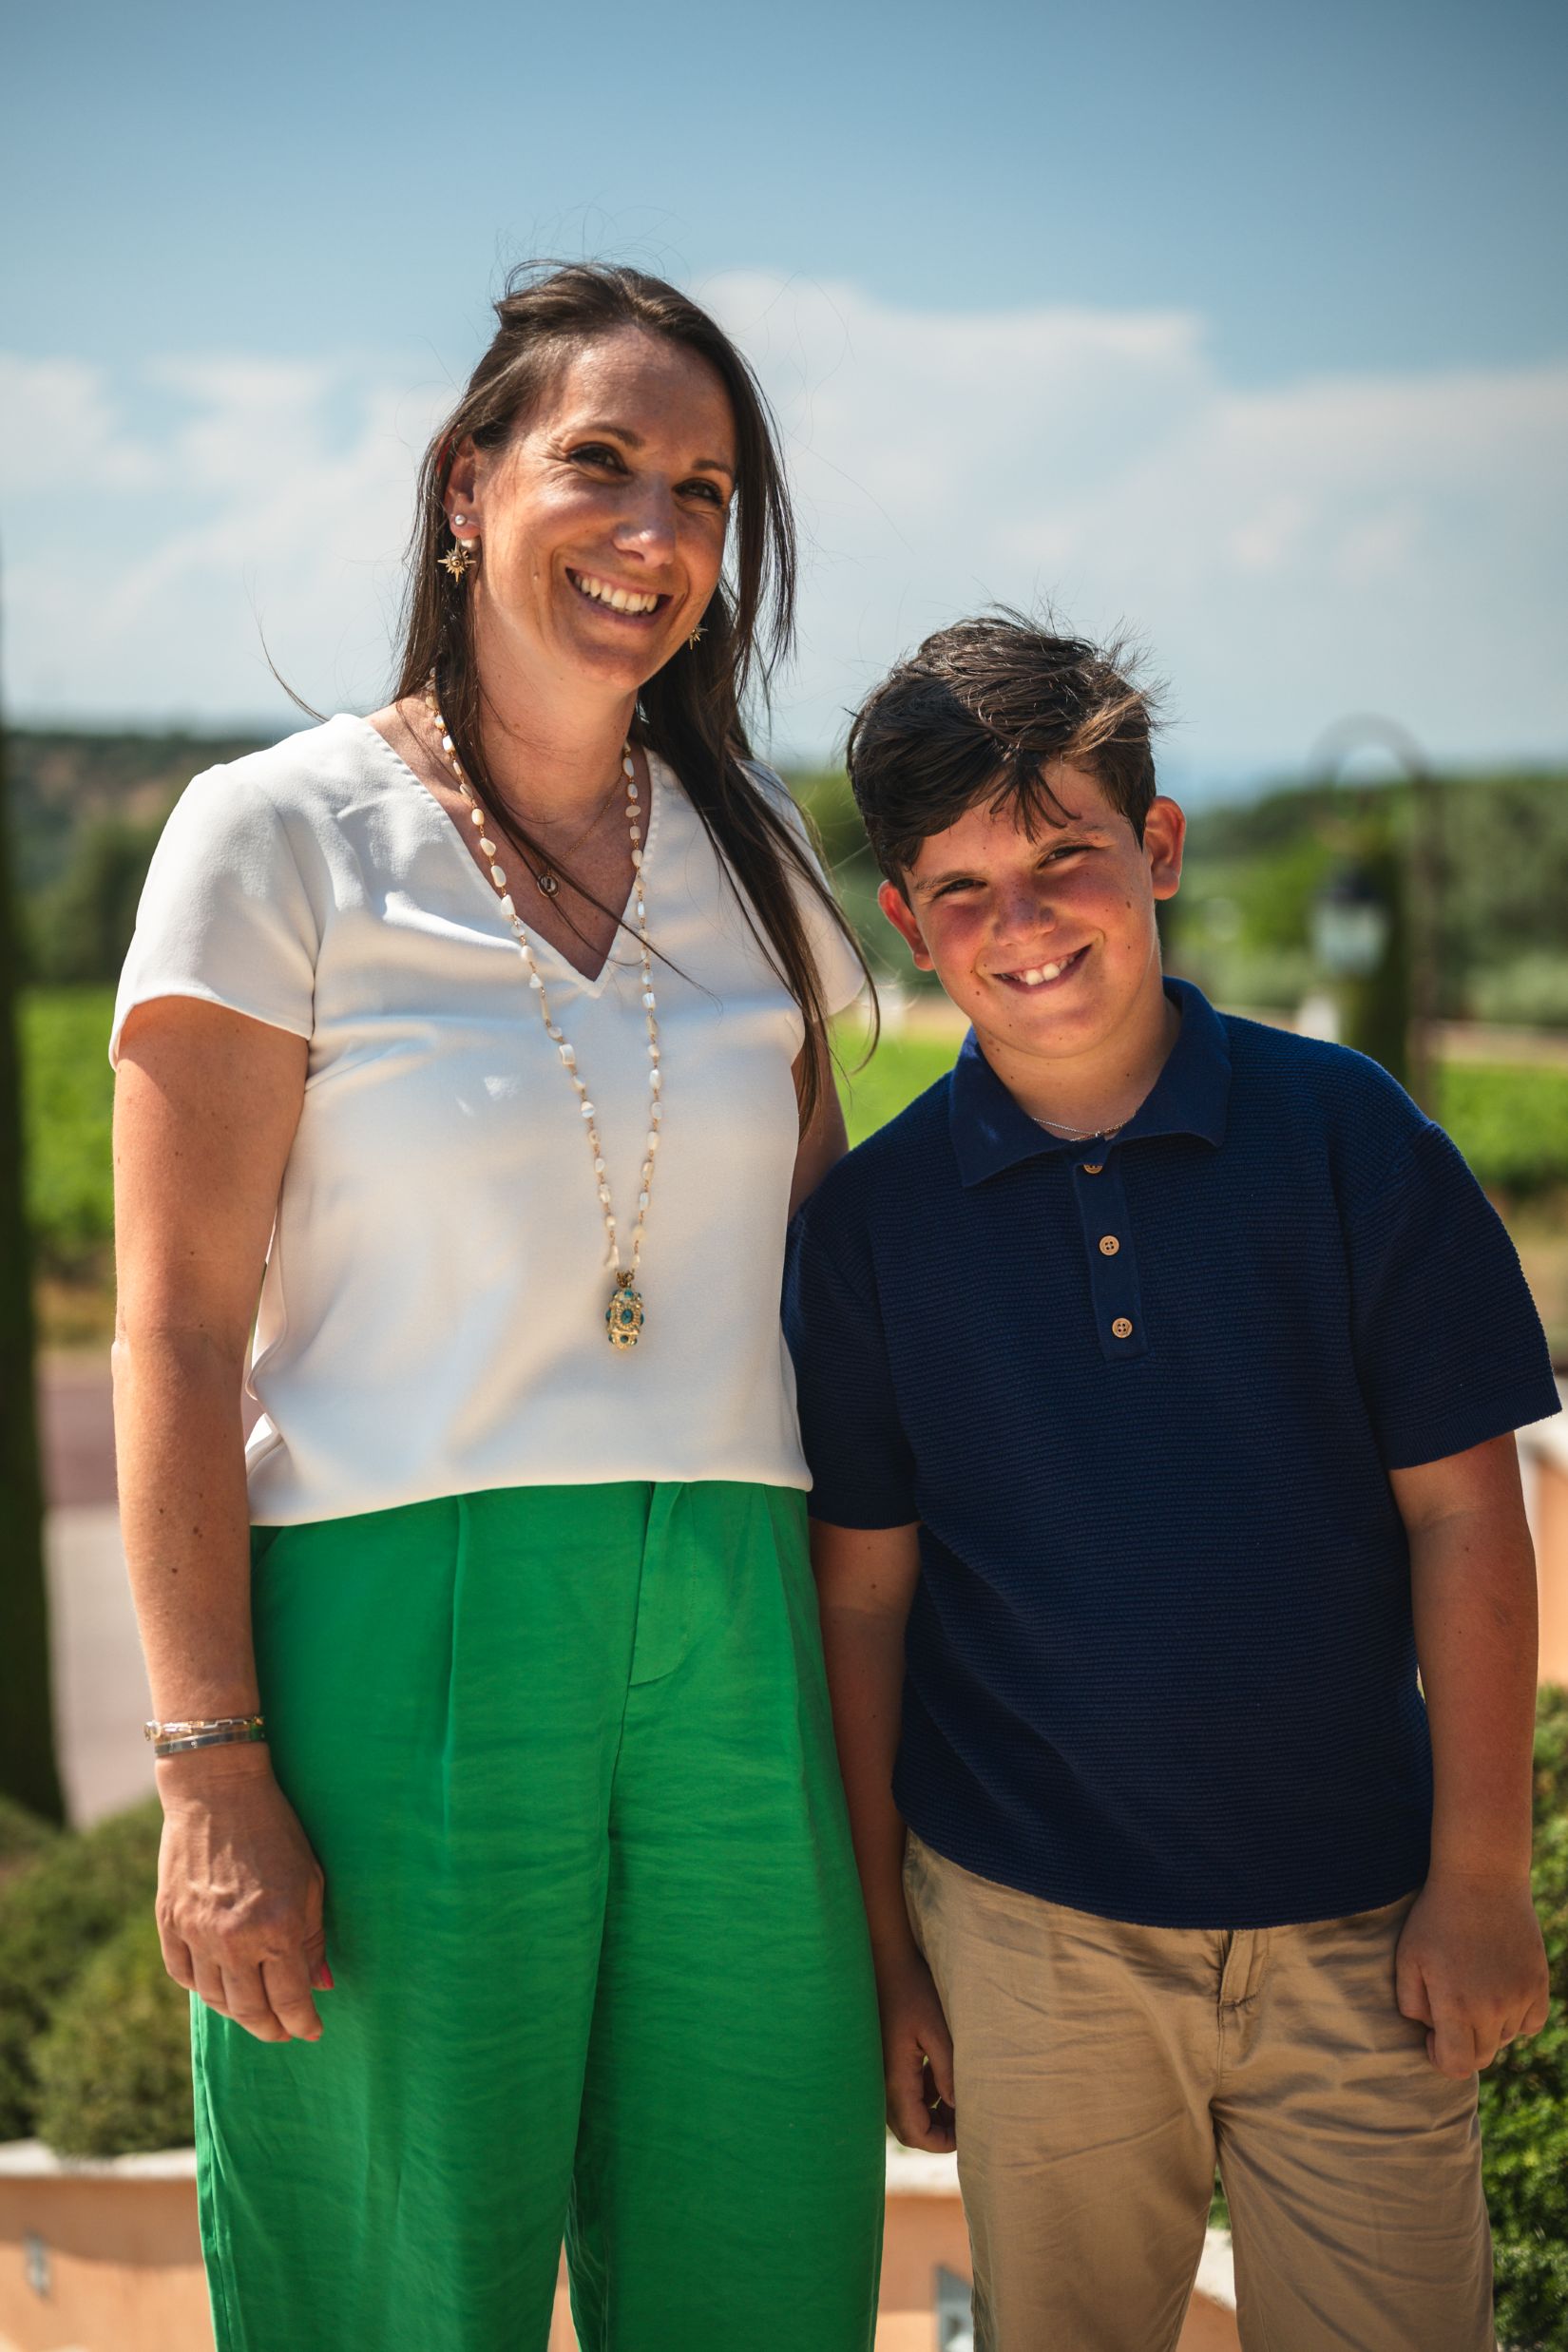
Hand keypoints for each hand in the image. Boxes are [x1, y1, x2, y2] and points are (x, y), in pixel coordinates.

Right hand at [155, 1746, 330, 2043]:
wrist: (217, 1791)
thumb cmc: (275, 1830)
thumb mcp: (309, 1879)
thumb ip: (313, 1937)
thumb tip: (321, 1984)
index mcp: (276, 1927)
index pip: (290, 1999)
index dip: (303, 2023)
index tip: (311, 2030)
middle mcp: (234, 1939)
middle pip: (251, 2010)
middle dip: (272, 2028)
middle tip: (284, 2031)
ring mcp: (196, 1933)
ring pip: (215, 1999)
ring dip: (238, 2012)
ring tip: (255, 2011)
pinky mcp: (169, 1922)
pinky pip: (183, 1974)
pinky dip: (201, 1987)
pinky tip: (219, 1986)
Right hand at [876, 1946, 956, 2151]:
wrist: (885, 1961)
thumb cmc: (913, 1990)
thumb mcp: (937, 2029)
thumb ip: (947, 2071)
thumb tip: (958, 2107)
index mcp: (895, 2078)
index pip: (916, 2133)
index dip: (942, 2142)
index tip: (969, 2132)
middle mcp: (882, 2082)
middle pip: (908, 2129)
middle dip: (939, 2131)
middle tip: (967, 2117)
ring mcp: (880, 2072)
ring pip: (905, 2112)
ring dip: (932, 2113)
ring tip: (958, 2097)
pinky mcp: (883, 2060)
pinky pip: (902, 2093)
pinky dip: (923, 2094)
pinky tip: (939, 2075)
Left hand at [1395, 1872, 1549, 2077]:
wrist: (1481, 1879)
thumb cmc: (1435, 1918)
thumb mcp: (1407, 1957)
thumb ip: (1411, 2003)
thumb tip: (1428, 2029)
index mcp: (1457, 2006)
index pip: (1457, 2065)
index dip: (1440, 2058)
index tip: (1432, 2035)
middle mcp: (1493, 2009)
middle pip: (1481, 2056)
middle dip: (1462, 2043)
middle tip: (1450, 2010)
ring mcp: (1520, 1998)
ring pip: (1504, 2038)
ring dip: (1487, 2027)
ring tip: (1472, 1989)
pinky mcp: (1538, 1984)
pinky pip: (1531, 2023)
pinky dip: (1516, 2017)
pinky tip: (1498, 1991)